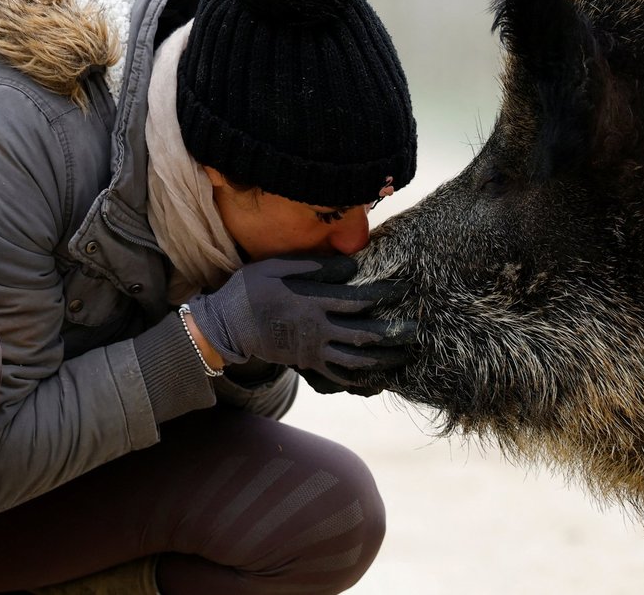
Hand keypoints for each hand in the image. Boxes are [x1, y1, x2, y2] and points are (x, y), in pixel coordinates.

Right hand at [188, 256, 415, 390]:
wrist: (227, 324)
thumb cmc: (252, 288)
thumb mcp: (278, 266)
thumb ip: (316, 265)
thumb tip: (353, 265)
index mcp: (312, 302)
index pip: (358, 300)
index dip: (384, 296)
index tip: (404, 289)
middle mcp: (318, 329)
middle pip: (364, 335)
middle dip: (393, 334)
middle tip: (416, 330)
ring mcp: (313, 350)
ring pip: (356, 361)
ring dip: (384, 360)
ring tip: (405, 356)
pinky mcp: (308, 362)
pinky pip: (339, 375)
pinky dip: (361, 378)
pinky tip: (379, 376)